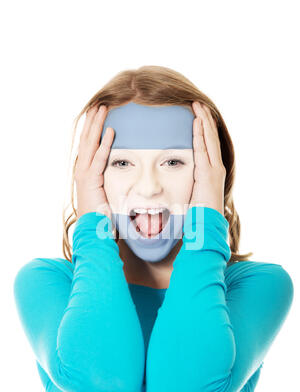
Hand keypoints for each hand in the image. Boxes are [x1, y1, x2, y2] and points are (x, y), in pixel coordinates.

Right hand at [74, 104, 113, 219]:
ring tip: (102, 108)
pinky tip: (111, 131)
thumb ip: (111, 179)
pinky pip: (99, 159)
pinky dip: (105, 144)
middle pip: (87, 139)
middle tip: (99, 103)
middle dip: (92, 121)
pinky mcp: (90, 181)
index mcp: (85, 171)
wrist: (93, 230)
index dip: (92, 128)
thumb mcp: (106, 193)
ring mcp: (84, 175)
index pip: (89, 144)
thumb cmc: (102, 215)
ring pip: (90, 144)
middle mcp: (82, 170)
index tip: (98, 113)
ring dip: (97, 125)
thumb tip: (125, 171)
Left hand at [189, 101, 225, 215]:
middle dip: (205, 119)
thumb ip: (188, 183)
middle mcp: (216, 168)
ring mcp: (214, 169)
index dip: (204, 129)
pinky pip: (203, 149)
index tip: (198, 115)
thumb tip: (176, 180)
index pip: (208, 145)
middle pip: (211, 137)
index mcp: (212, 171)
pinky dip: (201, 134)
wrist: (206, 224)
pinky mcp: (209, 173)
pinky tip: (197, 122)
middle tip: (199, 103)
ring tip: (198, 105)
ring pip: (209, 139)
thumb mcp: (192, 194)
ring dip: (203, 121)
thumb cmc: (197, 214)